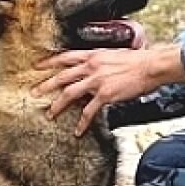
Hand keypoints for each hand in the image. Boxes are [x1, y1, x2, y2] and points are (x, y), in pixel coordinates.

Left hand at [33, 45, 184, 135]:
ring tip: (50, 114)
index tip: (37, 66)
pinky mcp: (105, 94)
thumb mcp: (113, 55)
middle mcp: (91, 66)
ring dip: (58, 105)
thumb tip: (91, 71)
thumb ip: (99, 63)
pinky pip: (89, 111)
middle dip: (45, 85)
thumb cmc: (137, 61)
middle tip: (34, 92)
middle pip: (61, 76)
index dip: (49, 62)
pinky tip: (78, 130)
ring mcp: (97, 80)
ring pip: (69, 93)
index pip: (65, 57)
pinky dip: (82, 122)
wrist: (150, 66)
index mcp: (93, 55)